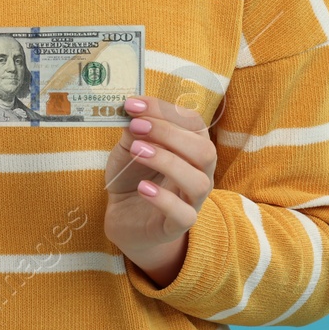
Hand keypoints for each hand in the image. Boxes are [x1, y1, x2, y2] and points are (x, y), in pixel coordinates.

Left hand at [102, 96, 216, 282]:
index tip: (133, 104)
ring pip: (199, 182)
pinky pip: (184, 214)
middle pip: (204, 151)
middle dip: (169, 134)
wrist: (124, 217)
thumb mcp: (130, 147)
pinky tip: (142, 188)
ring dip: (168, 161)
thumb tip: (133, 112)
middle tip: (137, 127)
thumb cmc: (132, 175)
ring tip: (137, 151)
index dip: (164, 110)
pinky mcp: (178, 225)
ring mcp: (192, 200)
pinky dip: (164, 199)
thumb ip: (134, 131)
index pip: (193, 122)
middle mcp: (200, 173)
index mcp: (191, 147)